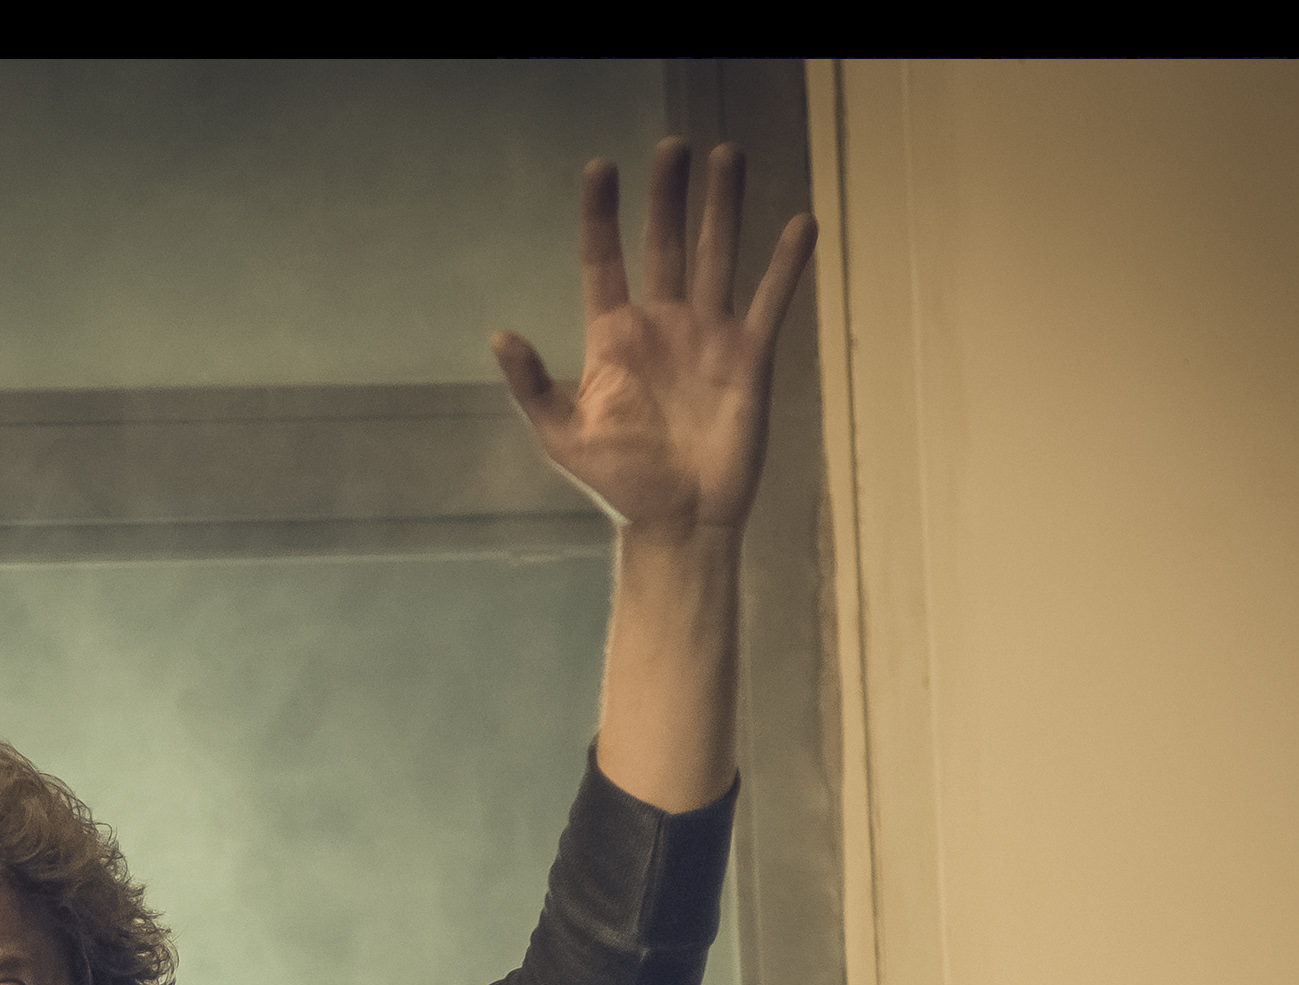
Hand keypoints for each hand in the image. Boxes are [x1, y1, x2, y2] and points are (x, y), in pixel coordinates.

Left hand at [492, 139, 815, 538]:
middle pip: (665, 243)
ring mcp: (707, 336)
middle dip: (668, 195)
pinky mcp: (749, 356)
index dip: (601, 215)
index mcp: (613, 337)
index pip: (604, 260)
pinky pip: (770, 300)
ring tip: (728, 156)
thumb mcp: (563, 436)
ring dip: (723, 208)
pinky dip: (786, 264)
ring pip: (717, 256)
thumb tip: (499, 335)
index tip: (600, 168)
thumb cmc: (618, 485)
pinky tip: (798, 223)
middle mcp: (662, 325)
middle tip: (673, 147)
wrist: (679, 523)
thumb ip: (533, 384)